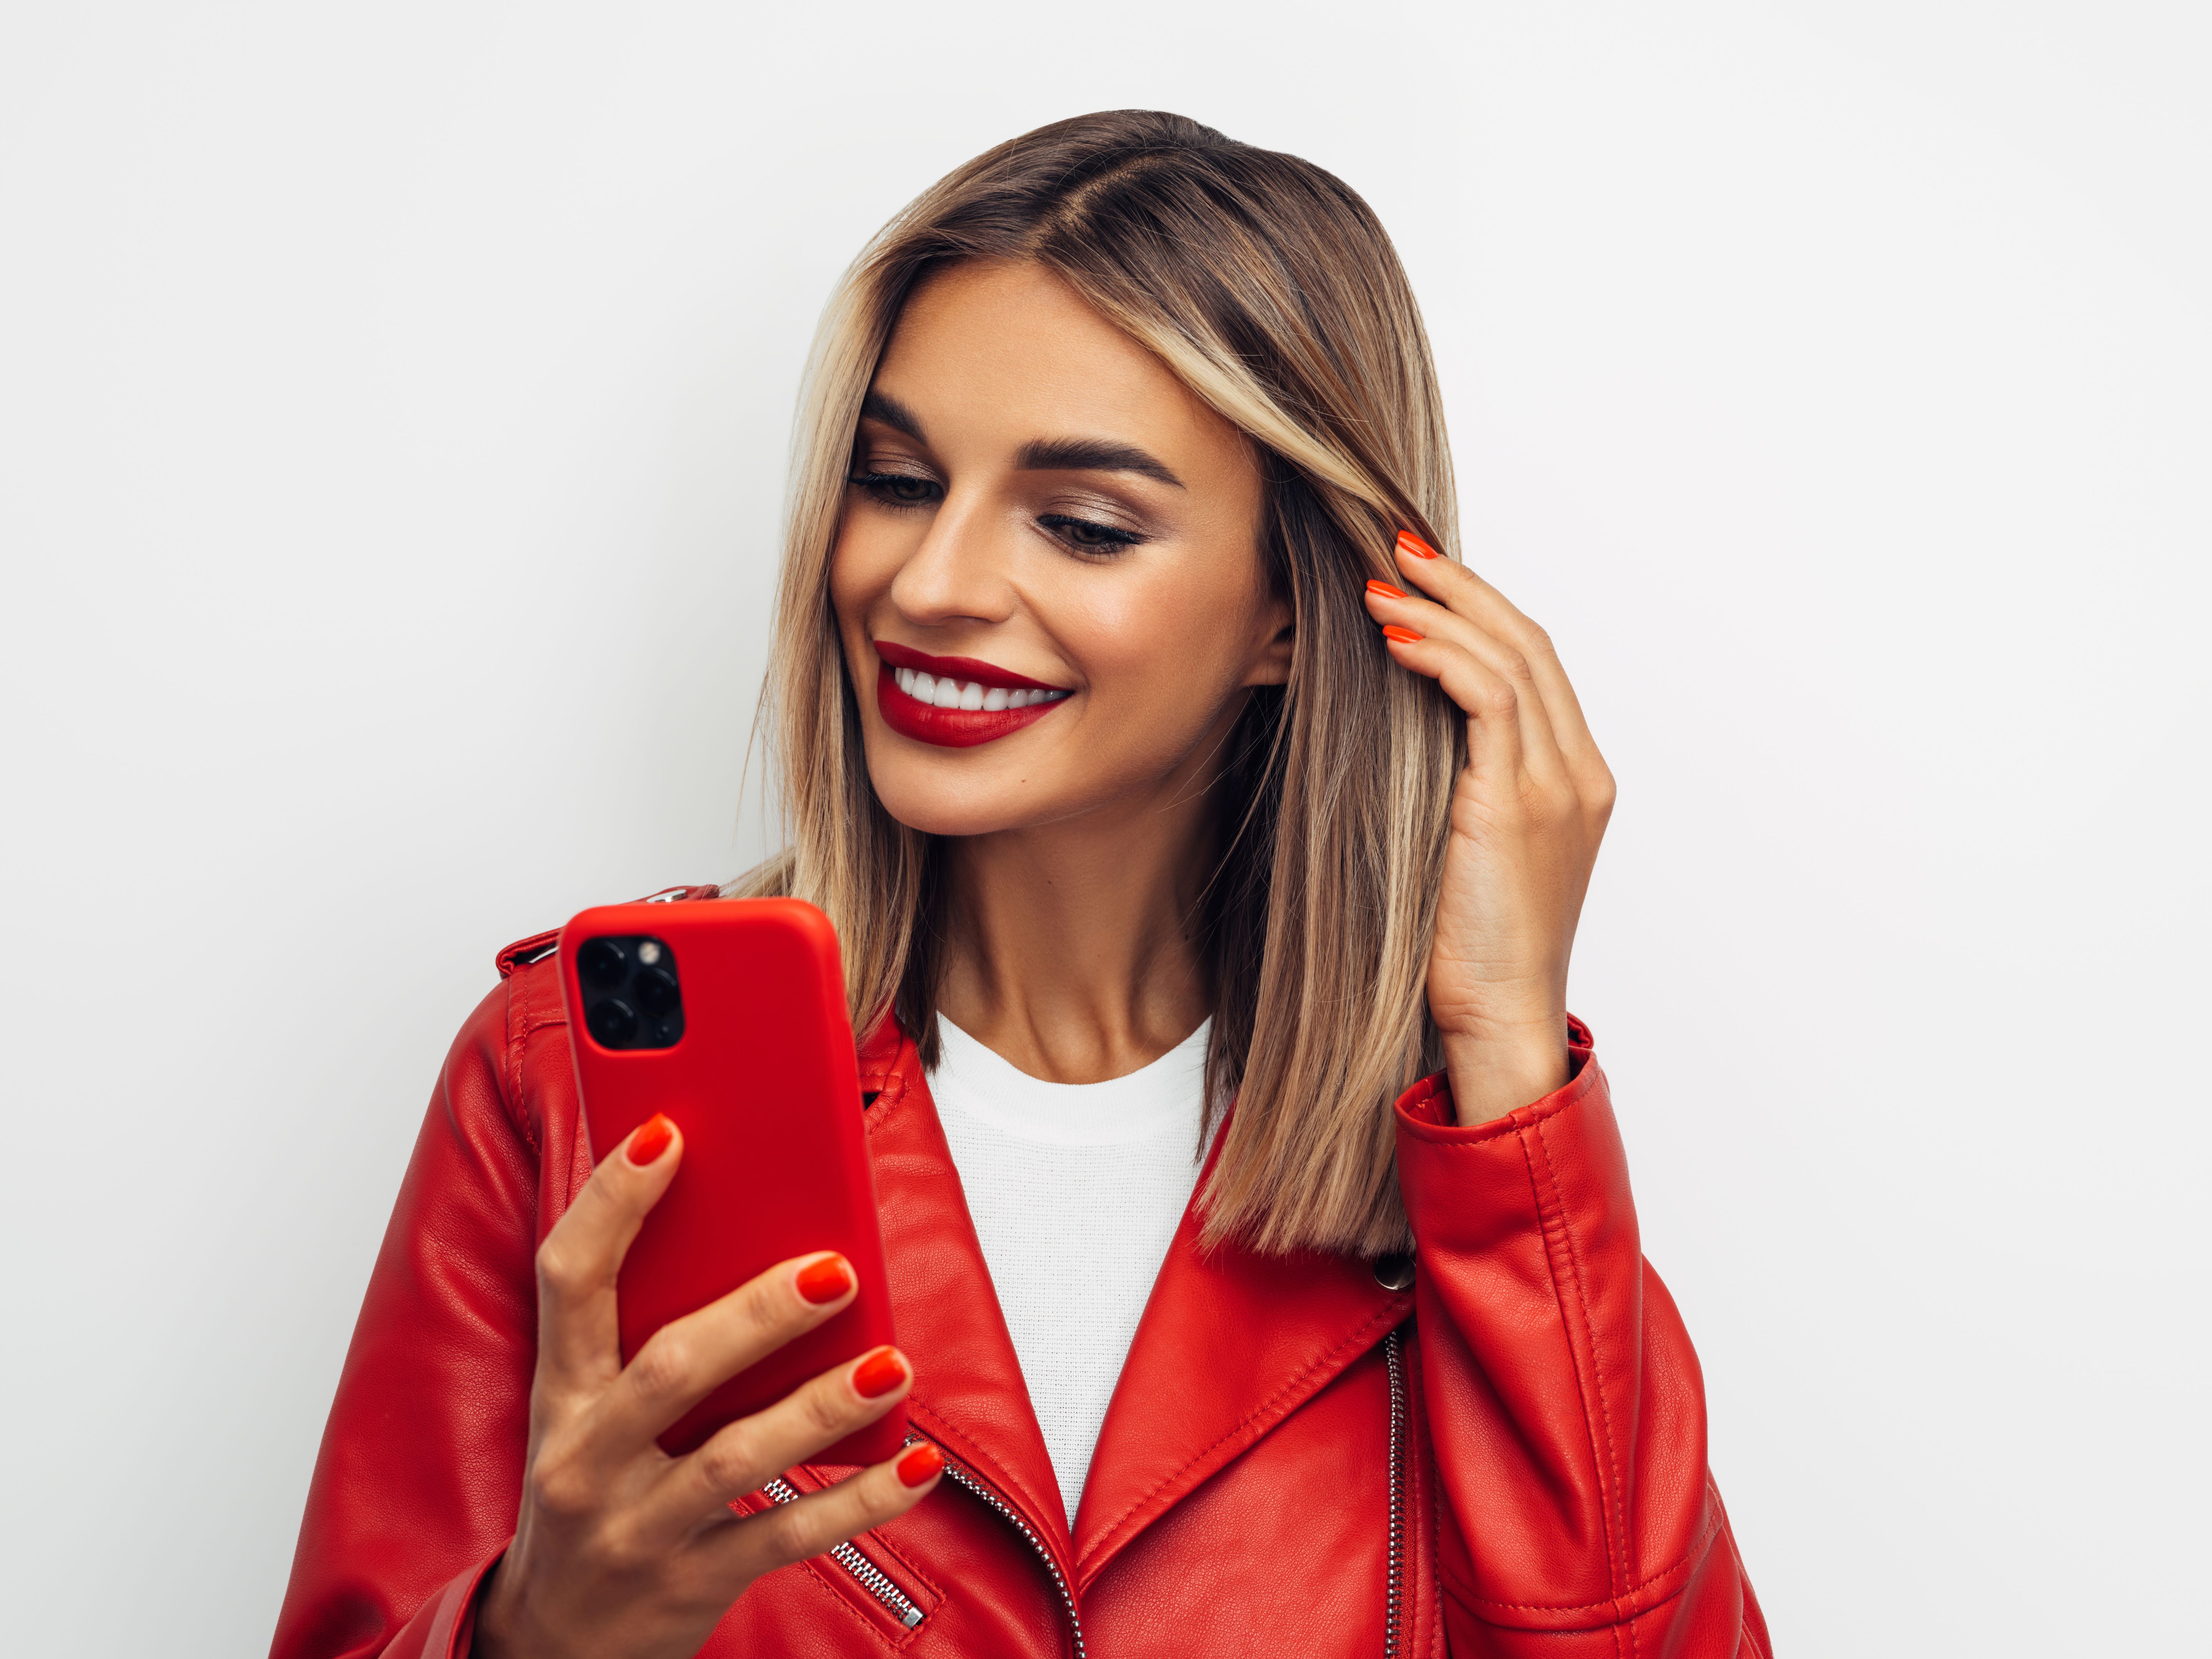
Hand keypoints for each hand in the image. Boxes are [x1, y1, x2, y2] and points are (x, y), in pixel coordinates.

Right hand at [472, 1117, 942, 1658]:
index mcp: (562, 1388)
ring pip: (735, 1458)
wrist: (550, 1641)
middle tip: (835, 1268)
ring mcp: (637, 1526)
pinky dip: (859, 1502)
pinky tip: (917, 1462)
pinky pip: (786, 1537)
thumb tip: (748, 1219)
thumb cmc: (593, 1483)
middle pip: (670, 1370)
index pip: (569, 1277)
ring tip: (892, 1365)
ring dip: (821, 1409)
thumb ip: (646, 1324)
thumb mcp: (591, 1404)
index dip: (612, 1202)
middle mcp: (586, 1456)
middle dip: (756, 1315)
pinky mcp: (691, 1584)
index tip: (668, 1132)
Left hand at [1364, 532, 1615, 1124]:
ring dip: (1444, 612)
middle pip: (1530, 643)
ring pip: (1512, 659)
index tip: (1422, 579)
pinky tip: (1394, 641)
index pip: (1536, 664)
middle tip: (1398, 550)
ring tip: (1381, 584)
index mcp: (1577, 780)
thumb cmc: (1472, 949)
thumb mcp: (1470, 848)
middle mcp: (1579, 774)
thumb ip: (1462, 784)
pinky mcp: (1519, 805)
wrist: (1501, 1020)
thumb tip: (1406, 735)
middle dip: (1464, 588)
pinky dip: (1443, 658)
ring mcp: (1558, 787)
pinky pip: (1491, 700)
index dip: (1481, 611)